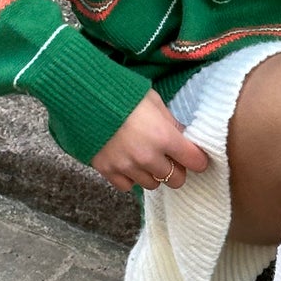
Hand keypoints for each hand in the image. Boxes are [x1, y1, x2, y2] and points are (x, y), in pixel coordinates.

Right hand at [92, 90, 208, 192]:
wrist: (83, 97)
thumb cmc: (121, 94)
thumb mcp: (153, 101)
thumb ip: (170, 122)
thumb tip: (182, 136)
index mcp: (164, 136)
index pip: (195, 162)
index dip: (197, 160)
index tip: (194, 157)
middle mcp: (148, 157)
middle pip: (175, 180)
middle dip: (176, 170)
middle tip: (169, 158)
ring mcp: (127, 167)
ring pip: (152, 185)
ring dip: (152, 174)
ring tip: (145, 158)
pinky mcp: (108, 171)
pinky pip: (127, 186)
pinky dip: (130, 178)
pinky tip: (127, 163)